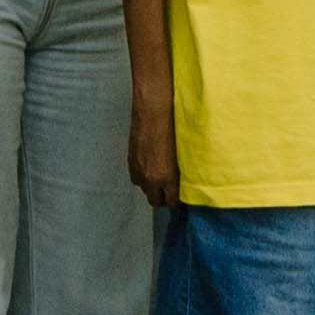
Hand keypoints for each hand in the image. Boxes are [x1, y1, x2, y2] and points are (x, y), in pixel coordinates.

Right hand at [126, 88, 177, 206]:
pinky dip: (142, 177)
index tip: (180, 198)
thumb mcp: (182, 156)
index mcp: (167, 178)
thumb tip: (184, 183)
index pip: (171, 202)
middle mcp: (150, 178)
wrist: (153, 112)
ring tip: (159, 178)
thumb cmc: (173, 130)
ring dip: (151, 187)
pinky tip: (149, 168)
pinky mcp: (130, 160)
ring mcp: (138, 169)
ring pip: (144, 189)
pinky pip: (135, 178)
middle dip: (163, 199)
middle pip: (155, 201)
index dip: (176, 202)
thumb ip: (180, 174)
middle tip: (170, 192)